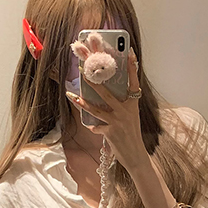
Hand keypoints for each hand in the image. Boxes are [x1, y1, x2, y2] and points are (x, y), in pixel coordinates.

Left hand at [66, 50, 148, 173]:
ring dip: (83, 102)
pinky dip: (93, 127)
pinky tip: (90, 126)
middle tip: (84, 69)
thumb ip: (122, 105)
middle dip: (94, 81)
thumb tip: (106, 93)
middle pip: (107, 93)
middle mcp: (126, 111)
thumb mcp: (131, 116)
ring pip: (97, 109)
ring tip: (73, 96)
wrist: (135, 155)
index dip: (131, 67)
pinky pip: (96, 127)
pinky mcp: (111, 132)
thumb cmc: (131, 134)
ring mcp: (118, 121)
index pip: (133, 82)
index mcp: (133, 105)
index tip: (128, 52)